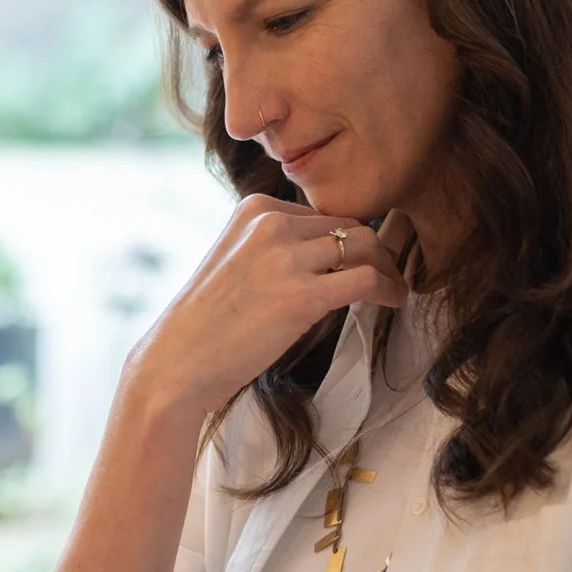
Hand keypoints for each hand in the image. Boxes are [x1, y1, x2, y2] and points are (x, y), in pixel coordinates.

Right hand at [125, 194, 406, 425]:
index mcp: (253, 209)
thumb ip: (274, 247)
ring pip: (366, 245)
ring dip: (387, 268)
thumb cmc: (206, 325)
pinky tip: (393, 302)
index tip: (360, 262)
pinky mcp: (302, 295)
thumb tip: (329, 253)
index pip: (322, 214)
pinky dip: (388, 289)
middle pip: (350, 225)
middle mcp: (271, 223)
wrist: (178, 363)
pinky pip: (367, 279)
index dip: (346, 240)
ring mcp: (286, 257)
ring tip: (393, 290)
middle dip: (373, 251)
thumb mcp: (234, 263)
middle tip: (386, 277)